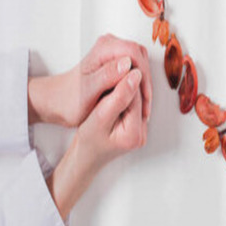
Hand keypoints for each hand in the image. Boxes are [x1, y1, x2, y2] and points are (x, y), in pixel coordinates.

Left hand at [27, 33, 152, 127]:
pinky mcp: (117, 60)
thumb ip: (106, 77)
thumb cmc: (69, 100)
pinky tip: (137, 98)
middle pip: (141, 56)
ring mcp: (114, 52)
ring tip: (142, 104)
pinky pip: (137, 67)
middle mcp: (109, 46)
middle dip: (145, 80)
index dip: (143, 75)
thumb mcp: (87, 92)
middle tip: (144, 103)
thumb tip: (127, 64)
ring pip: (141, 62)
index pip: (134, 53)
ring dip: (144, 83)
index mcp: (102, 49)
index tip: (143, 95)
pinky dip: (139, 83)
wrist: (58, 102)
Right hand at [46, 66, 148, 221]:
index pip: (136, 97)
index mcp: (135, 134)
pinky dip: (125, 95)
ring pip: (137, 99)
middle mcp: (142, 133)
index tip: (115, 67)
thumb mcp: (98, 119)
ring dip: (126, 87)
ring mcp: (141, 130)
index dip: (126, 79)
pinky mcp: (136, 126)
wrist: (83, 159)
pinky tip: (115, 89)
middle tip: (115, 69)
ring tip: (114, 77)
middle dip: (128, 82)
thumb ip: (118, 98)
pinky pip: (133, 105)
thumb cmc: (86, 143)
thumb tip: (135, 76)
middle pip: (139, 98)